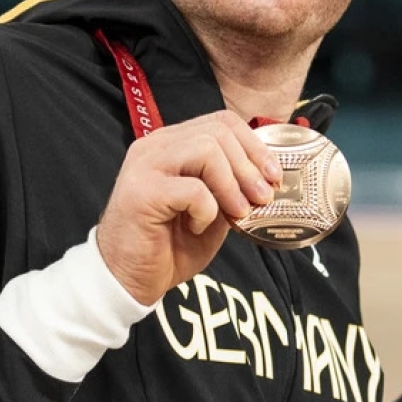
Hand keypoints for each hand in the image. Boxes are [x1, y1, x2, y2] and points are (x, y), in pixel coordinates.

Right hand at [96, 110, 282, 305]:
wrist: (127, 280)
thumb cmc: (166, 247)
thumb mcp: (211, 213)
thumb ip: (230, 189)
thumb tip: (266, 179)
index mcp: (171, 145)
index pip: (220, 121)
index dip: (253, 145)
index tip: (273, 176)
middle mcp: (155, 147)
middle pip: (217, 131)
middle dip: (249, 166)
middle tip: (262, 198)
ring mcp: (145, 166)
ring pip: (206, 149)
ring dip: (231, 184)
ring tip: (236, 213)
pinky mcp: (142, 192)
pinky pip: (193, 188)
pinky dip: (207, 210)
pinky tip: (198, 227)